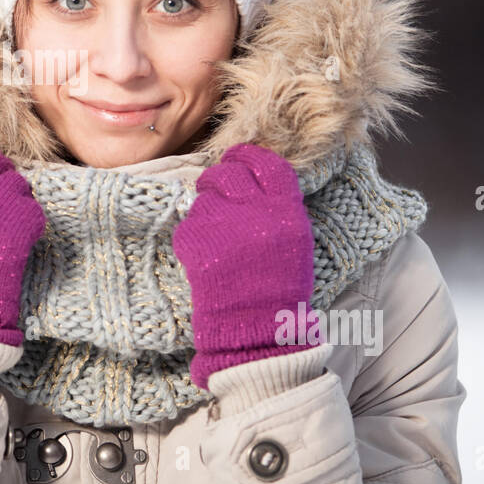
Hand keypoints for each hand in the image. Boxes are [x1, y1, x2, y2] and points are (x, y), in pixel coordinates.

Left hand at [172, 142, 316, 389]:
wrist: (255, 328)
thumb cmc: (279, 288)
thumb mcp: (295, 242)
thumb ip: (276, 208)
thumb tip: (252, 180)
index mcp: (285, 211)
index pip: (267, 164)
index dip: (250, 156)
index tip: (239, 156)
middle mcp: (255, 211)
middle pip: (230, 172)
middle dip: (220, 177)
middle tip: (218, 190)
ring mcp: (222, 223)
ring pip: (205, 197)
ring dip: (208, 210)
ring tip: (218, 239)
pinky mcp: (195, 239)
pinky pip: (189, 223)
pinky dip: (194, 236)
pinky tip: (208, 257)